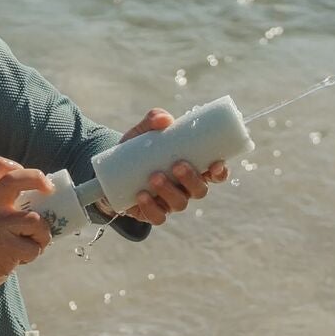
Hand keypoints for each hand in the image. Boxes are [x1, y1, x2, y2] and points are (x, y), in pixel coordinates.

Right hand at [0, 156, 52, 292]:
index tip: (30, 180)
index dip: (20, 168)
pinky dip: (32, 254)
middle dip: (39, 179)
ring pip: (36, 220)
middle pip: (18, 179)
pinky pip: (34, 248)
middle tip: (48, 190)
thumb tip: (35, 201)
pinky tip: (19, 258)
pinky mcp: (9, 247)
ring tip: (31, 243)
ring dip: (42, 234)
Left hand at [117, 109, 229, 225]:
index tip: (215, 164)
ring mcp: (170, 202)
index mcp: (193, 168)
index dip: (220, 172)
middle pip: (199, 190)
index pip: (215, 174)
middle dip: (191, 179)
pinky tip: (142, 195)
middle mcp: (185, 188)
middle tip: (177, 165)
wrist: (114, 169)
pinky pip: (158, 217)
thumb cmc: (138, 148)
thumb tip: (164, 120)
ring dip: (169, 191)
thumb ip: (154, 118)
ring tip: (154, 177)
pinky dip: (151, 208)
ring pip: (180, 203)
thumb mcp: (145, 130)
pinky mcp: (153, 212)